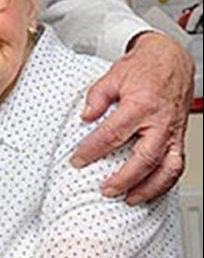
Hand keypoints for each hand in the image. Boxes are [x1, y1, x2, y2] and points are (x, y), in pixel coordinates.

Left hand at [71, 32, 193, 203]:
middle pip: (144, 159)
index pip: (113, 134)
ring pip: (167, 169)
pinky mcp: (180, 138)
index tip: (78, 160)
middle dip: (123, 179)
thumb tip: (86, 117)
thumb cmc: (145, 67)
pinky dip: (164, 183)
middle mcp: (160, 122)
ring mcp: (173, 132)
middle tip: (105, 189)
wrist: (171, 59)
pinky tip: (149, 190)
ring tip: (128, 198)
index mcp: (141, 105)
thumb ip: (97, 97)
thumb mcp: (114, 75)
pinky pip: (176, 166)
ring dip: (148, 188)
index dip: (93, 150)